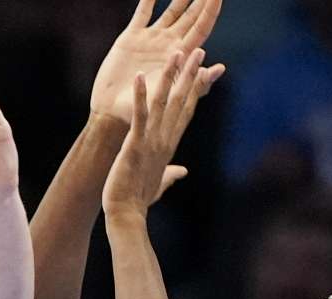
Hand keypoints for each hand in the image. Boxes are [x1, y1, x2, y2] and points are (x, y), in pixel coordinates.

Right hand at [91, 0, 222, 124]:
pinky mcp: (131, 38)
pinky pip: (142, 13)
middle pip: (190, 16)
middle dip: (201, 0)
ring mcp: (151, 40)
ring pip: (170, 11)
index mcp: (181, 57)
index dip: (211, 11)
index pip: (201, 27)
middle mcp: (169, 45)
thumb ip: (196, 82)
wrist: (114, 112)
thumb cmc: (146, 112)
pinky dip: (148, 0)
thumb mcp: (173, 97)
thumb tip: (220, 69)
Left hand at [101, 49, 222, 217]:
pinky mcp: (135, 145)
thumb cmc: (140, 200)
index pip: (186, 112)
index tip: (204, 72)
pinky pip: (139, 116)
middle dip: (190, 76)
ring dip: (170, 77)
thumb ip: (171, 175)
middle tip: (199, 51)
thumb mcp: (159, 183)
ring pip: (164, 103)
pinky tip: (141, 77)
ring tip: (176, 53)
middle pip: (181, 102)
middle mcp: (165, 140)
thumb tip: (182, 172)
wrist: (127, 214)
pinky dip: (141, 96)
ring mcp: (152, 141)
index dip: (195, 90)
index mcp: (169, 145)